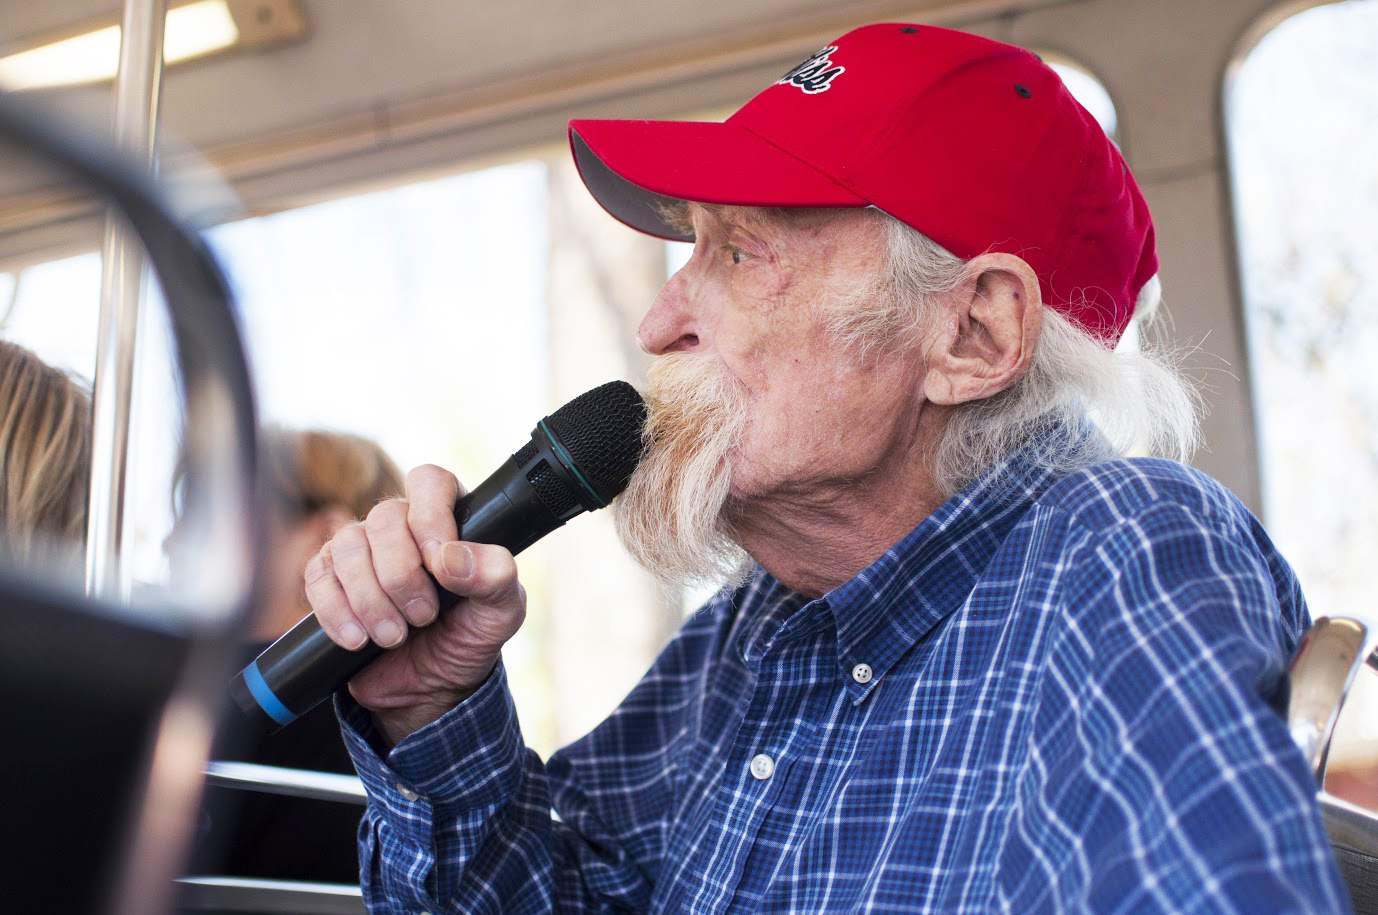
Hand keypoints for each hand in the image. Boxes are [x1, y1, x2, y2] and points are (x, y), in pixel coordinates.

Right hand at [304, 463, 526, 745]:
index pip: (429, 481)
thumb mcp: (501, 613)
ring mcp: (363, 551)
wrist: (429, 689)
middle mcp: (403, 526)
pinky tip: (358, 639)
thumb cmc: (469, 638)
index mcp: (450, 519)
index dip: (430, 515)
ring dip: (370, 599)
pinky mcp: (330, 580)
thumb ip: (495, 577)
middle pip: (384, 518)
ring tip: (394, 636)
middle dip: (402, 576)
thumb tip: (453, 558)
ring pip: (347, 546)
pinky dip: (336, 612)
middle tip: (423, 616)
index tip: (440, 563)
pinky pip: (318, 577)